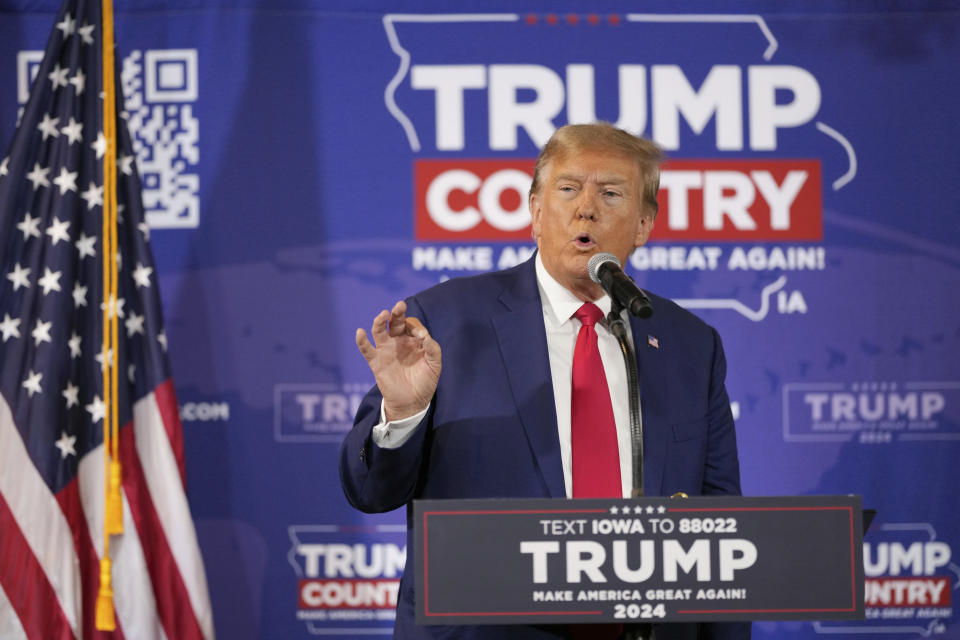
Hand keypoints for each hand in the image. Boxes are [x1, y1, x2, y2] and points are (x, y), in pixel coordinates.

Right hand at [356, 300, 441, 421]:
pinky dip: (361, 341)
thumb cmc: (425, 382)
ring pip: (379, 331)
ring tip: (383, 314)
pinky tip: (360, 332)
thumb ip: (433, 350)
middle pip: (395, 322)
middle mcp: (398, 342)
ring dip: (380, 321)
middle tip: (400, 305)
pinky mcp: (376, 362)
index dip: (416, 327)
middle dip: (397, 313)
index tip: (422, 337)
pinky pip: (366, 350)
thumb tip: (426, 337)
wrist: (413, 403)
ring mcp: (386, 350)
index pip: (412, 325)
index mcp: (413, 340)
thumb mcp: (435, 366)